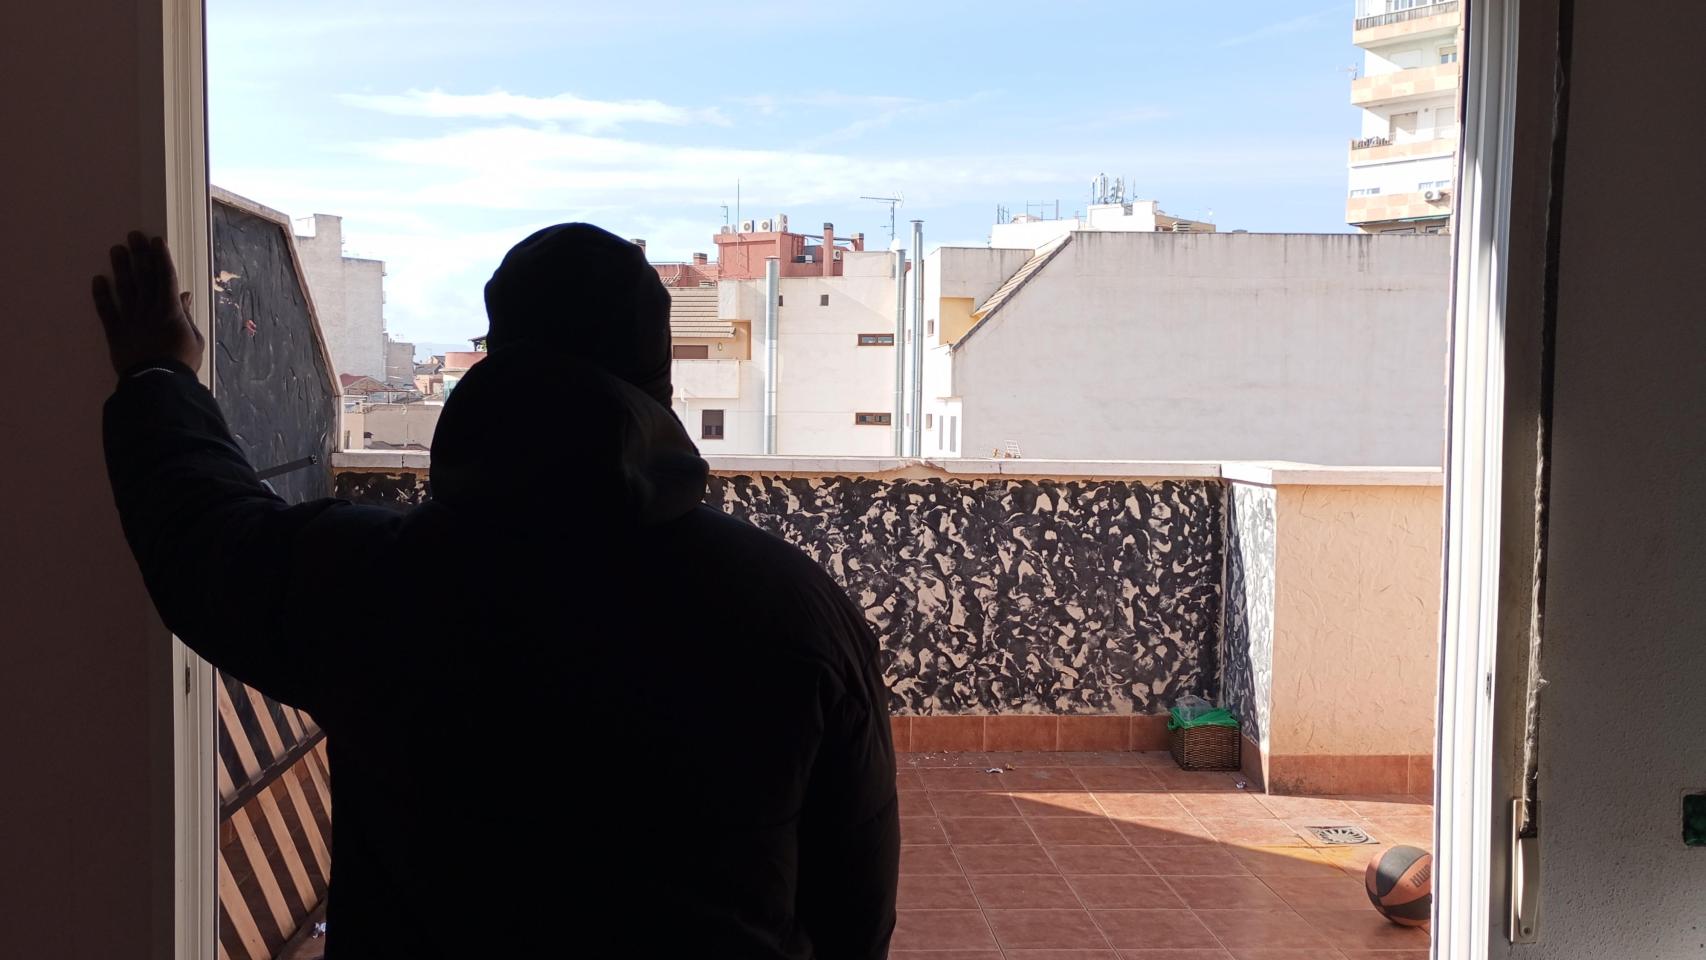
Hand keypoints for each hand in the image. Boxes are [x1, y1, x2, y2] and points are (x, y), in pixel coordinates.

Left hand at [92, 231, 204, 376]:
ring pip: (125, 288)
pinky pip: (106, 310)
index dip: (161, 257)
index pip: (166, 277)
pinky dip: (101, 295)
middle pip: (144, 277)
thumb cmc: (182, 362)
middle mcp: (149, 309)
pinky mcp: (116, 331)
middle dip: (140, 254)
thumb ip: (186, 315)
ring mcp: (130, 319)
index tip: (157, 241)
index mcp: (171, 310)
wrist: (158, 382)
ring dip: (121, 267)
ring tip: (116, 250)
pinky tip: (98, 280)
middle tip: (134, 235)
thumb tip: (183, 295)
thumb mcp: (195, 339)